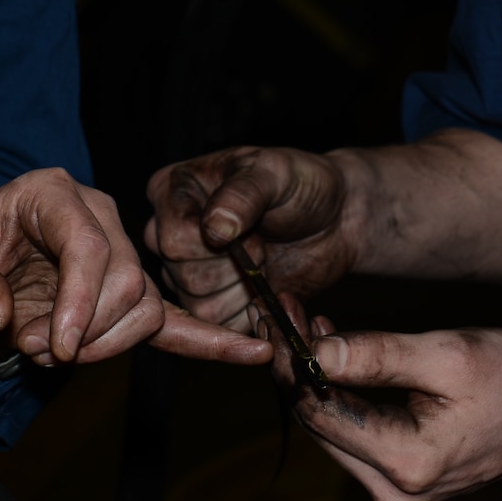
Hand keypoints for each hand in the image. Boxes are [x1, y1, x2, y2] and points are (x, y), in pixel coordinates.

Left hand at [0, 168, 269, 366]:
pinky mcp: (127, 292)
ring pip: (145, 305)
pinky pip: (173, 319)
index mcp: (54, 194)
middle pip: (126, 280)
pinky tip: (253, 351)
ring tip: (55, 352)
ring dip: (105, 344)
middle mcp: (98, 216)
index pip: (90, 246)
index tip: (52, 347)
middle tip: (33, 350)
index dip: (78, 303)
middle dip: (85, 330)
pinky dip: (211, 340)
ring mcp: (120, 253)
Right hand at [144, 146, 358, 331]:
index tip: (254, 224)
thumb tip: (214, 229)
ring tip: (262, 259)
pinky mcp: (210, 301)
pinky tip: (265, 284)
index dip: (219, 243)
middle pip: (183, 275)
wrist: (334, 220)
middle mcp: (167, 230)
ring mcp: (185, 269)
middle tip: (262, 242)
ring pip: (198, 306)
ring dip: (243, 289)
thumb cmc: (303, 185)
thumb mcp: (276, 173)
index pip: (173, 239)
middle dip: (234, 265)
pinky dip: (250, 311)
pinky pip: (217, 327)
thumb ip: (244, 194)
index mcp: (171, 188)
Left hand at [261, 303, 501, 500]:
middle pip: (320, 424)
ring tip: (311, 326)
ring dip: (316, 380)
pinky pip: (352, 436)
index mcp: (406, 463)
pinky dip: (340, 396)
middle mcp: (394, 493)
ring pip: (331, 431)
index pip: (321, 410)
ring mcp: (396, 495)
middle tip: (288, 313)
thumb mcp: (447, 354)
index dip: (293, 360)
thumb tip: (317, 353)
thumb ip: (380, 356)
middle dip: (298, 367)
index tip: (280, 315)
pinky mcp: (398, 485)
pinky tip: (337, 356)